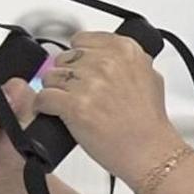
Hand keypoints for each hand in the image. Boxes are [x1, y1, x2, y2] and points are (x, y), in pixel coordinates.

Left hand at [30, 33, 180, 181]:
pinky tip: (54, 114)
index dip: (78, 59)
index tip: (81, 72)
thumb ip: (127, 61)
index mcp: (125, 50)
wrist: (150, 153)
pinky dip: (44, 107)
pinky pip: (43, 98)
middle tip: (78, 95)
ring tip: (69, 107)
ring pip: (50, 77)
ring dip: (55, 92)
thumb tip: (106, 55)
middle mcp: (106, 62)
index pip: (81, 40)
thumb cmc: (149, 123)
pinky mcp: (74, 106)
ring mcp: (89, 83)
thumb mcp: (150, 77)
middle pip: (64, 58)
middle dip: (66, 77)